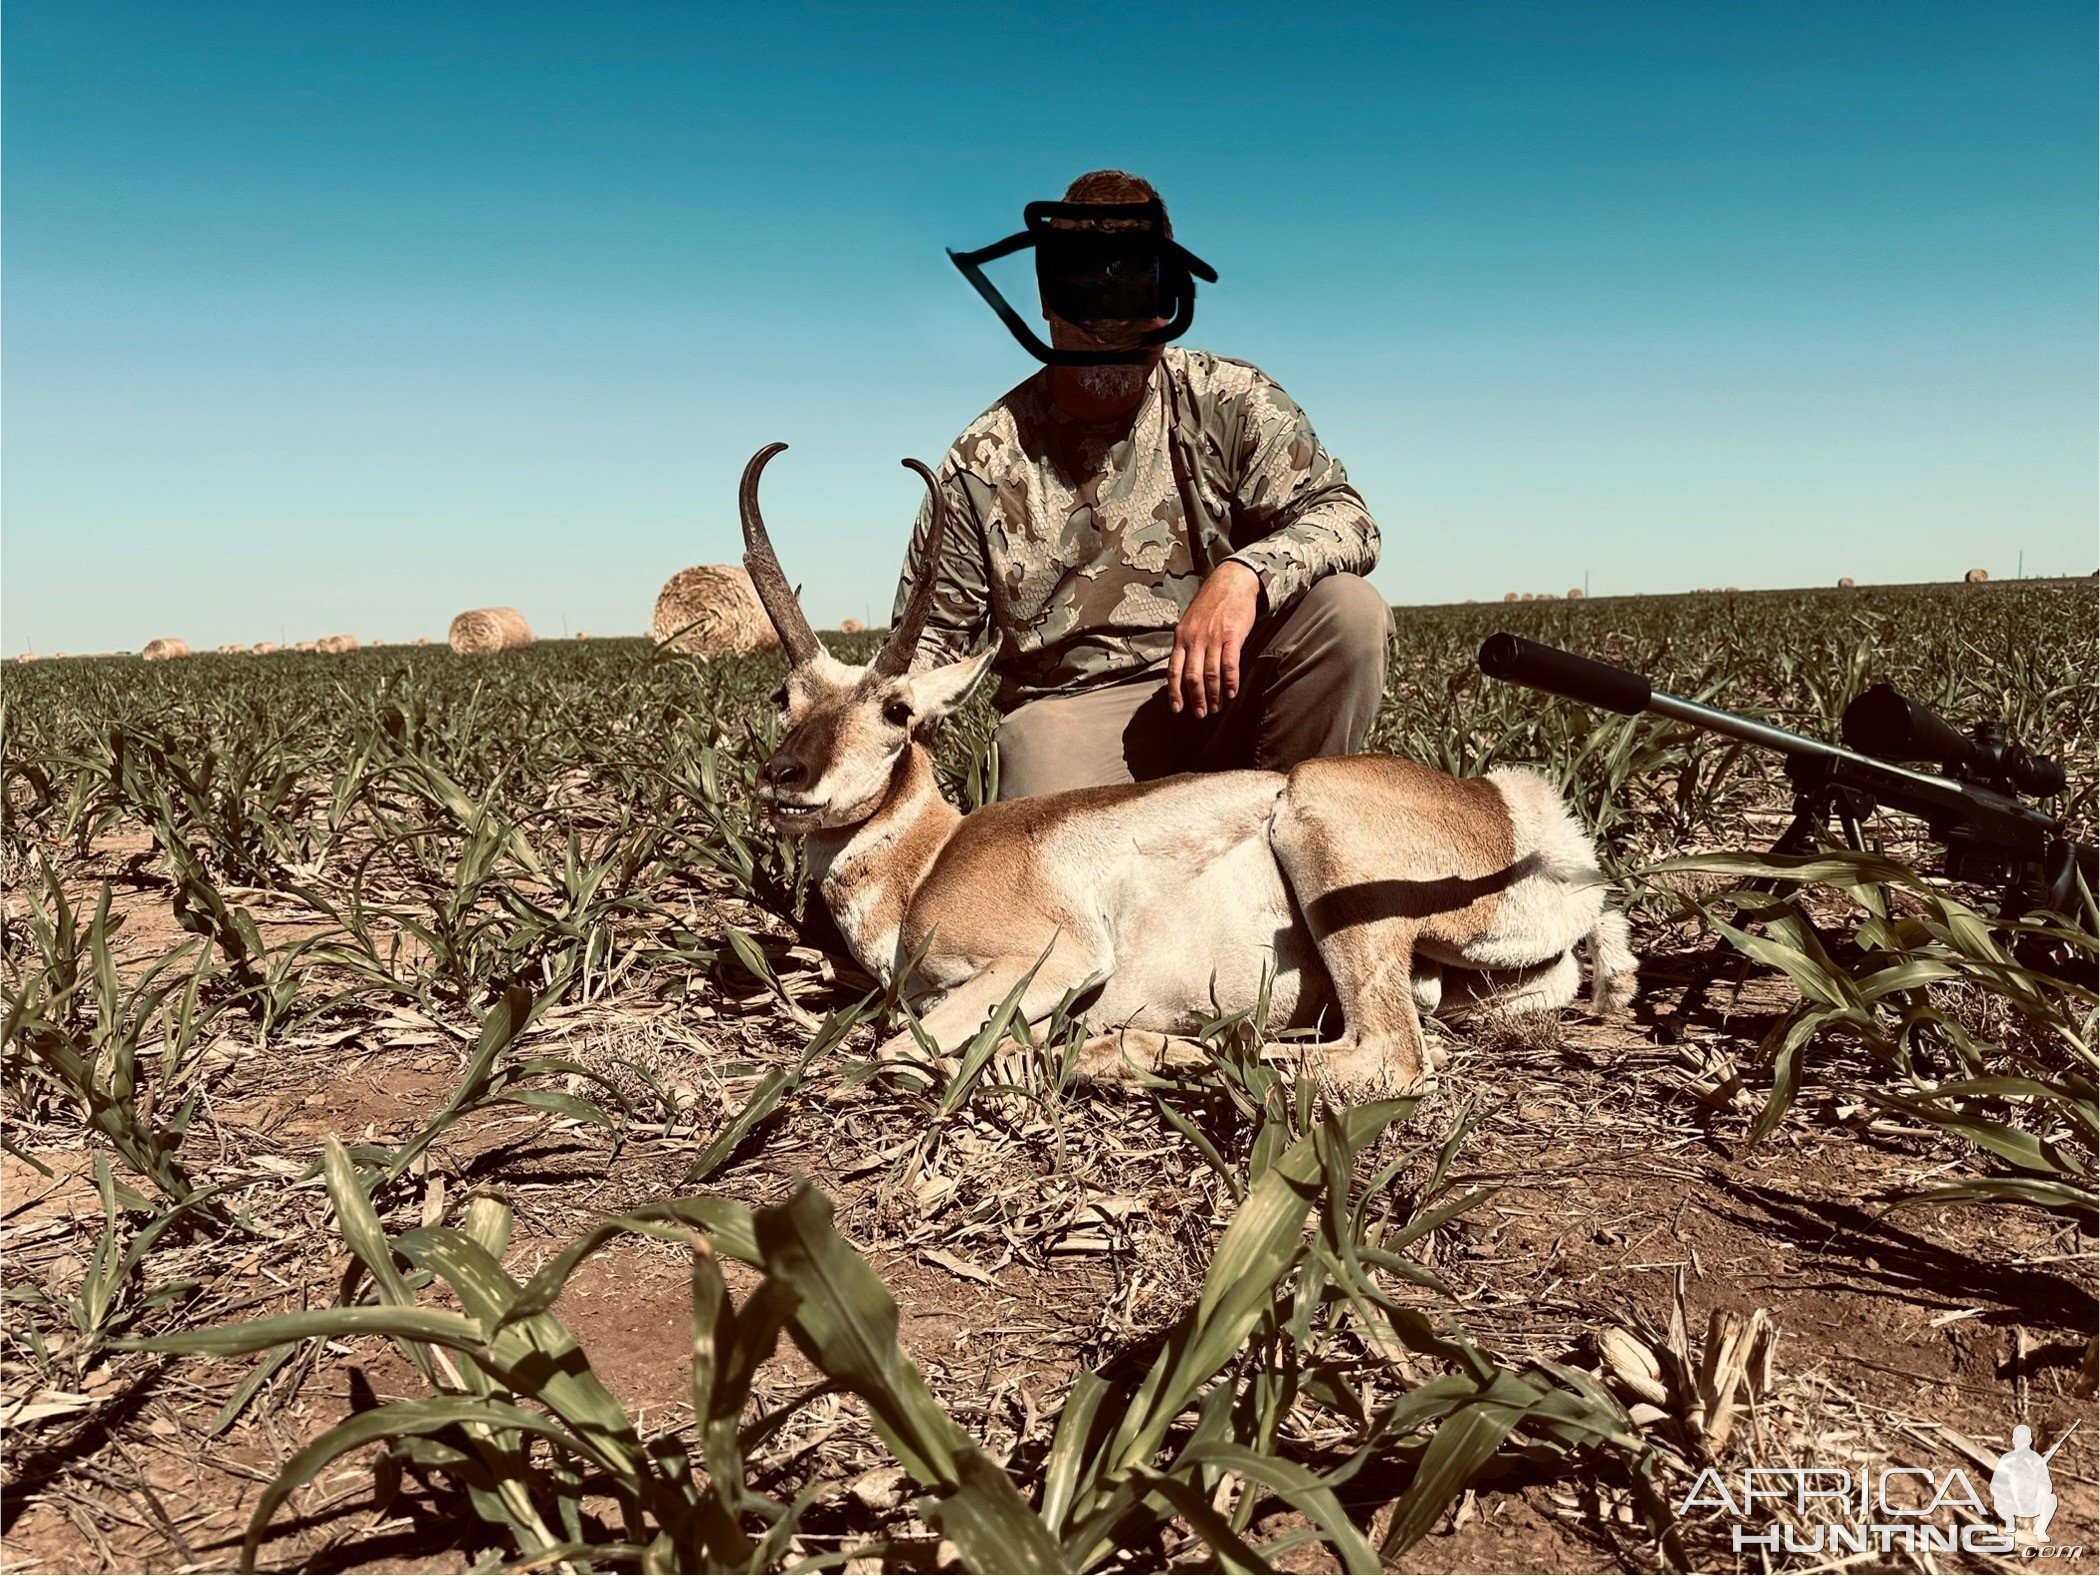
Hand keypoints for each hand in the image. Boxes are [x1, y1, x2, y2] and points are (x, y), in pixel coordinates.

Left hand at [1168, 561, 1261, 717]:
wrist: (1231, 581)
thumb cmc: (1211, 603)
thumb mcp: (1190, 621)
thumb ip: (1186, 643)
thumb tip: (1182, 667)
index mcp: (1181, 637)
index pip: (1173, 669)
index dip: (1174, 692)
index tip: (1177, 708)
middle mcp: (1194, 639)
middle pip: (1191, 677)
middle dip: (1195, 699)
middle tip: (1200, 714)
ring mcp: (1213, 638)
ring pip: (1210, 674)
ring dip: (1213, 695)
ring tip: (1217, 707)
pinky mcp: (1232, 636)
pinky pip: (1230, 665)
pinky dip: (1230, 682)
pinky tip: (1232, 692)